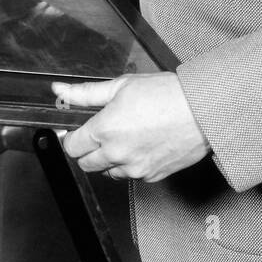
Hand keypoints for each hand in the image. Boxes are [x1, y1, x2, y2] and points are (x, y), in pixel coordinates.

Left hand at [53, 72, 209, 181]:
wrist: (202, 111)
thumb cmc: (165, 94)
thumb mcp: (120, 85)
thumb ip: (85, 93)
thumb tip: (59, 90)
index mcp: (104, 131)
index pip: (72, 147)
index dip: (73, 136)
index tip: (79, 130)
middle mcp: (117, 154)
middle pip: (86, 164)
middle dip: (88, 150)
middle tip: (101, 132)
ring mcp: (135, 169)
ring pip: (109, 172)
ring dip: (110, 159)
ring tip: (126, 136)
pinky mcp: (153, 176)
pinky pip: (132, 176)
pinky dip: (131, 165)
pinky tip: (142, 145)